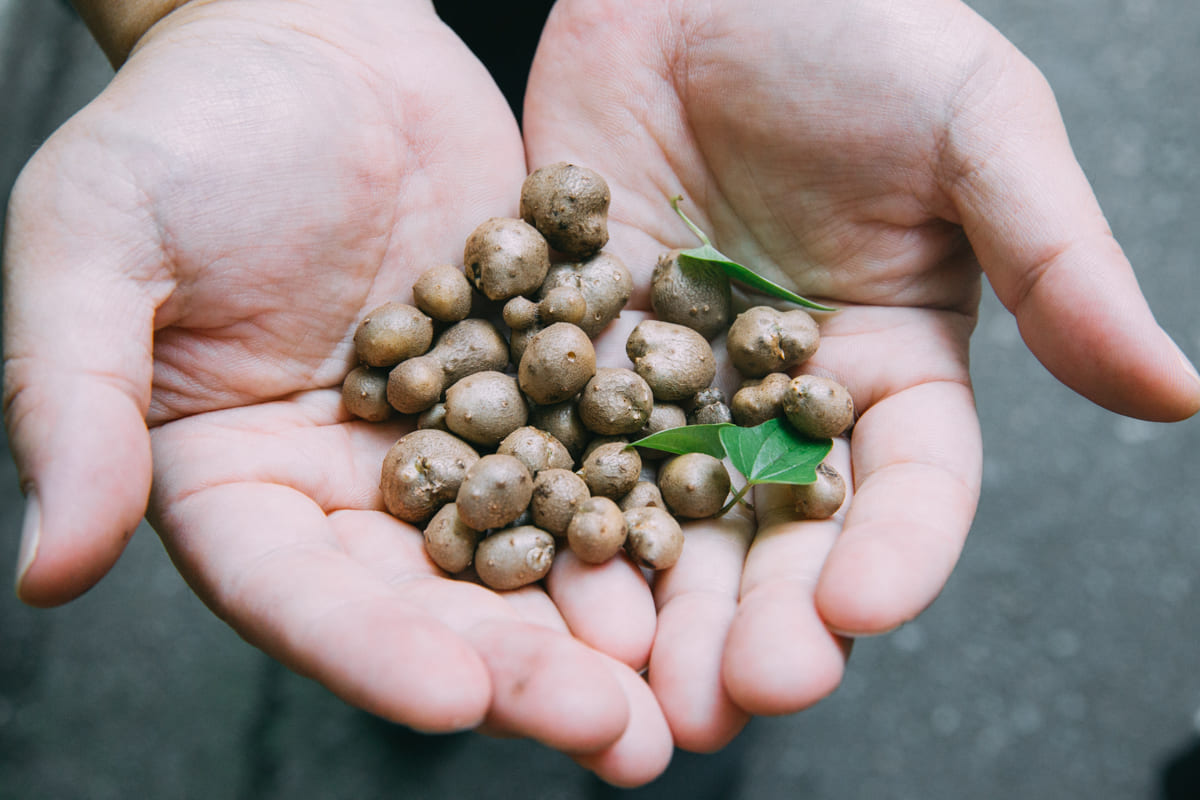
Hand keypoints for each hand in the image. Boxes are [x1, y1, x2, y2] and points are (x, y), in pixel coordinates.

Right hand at [3, 1, 669, 783]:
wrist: (318, 43)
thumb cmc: (185, 128)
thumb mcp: (95, 241)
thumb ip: (73, 398)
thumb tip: (48, 570)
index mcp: (237, 482)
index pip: (297, 593)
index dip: (370, 650)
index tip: (453, 700)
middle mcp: (350, 485)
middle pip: (433, 599)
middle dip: (519, 670)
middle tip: (613, 733)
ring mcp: (451, 439)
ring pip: (528, 547)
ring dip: (601, 622)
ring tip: (676, 694)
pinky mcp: (531, 382)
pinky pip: (592, 451)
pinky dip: (646, 504)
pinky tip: (711, 552)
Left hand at [523, 0, 1199, 749]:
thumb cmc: (859, 29)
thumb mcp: (977, 129)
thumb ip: (1058, 262)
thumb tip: (1179, 393)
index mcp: (892, 369)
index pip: (906, 490)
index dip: (892, 555)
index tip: (856, 609)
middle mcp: (780, 397)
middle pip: (776, 535)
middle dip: (756, 620)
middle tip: (726, 701)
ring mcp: (672, 379)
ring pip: (660, 513)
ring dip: (647, 602)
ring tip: (624, 683)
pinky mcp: (575, 343)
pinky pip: (556, 435)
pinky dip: (543, 502)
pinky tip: (526, 569)